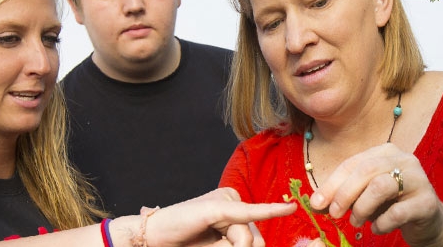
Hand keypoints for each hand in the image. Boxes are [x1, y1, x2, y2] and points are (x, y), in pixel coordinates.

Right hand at [145, 187, 295, 246]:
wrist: (153, 239)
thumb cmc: (185, 243)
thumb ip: (241, 243)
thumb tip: (261, 243)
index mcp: (233, 209)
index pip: (256, 237)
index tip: (258, 237)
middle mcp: (232, 199)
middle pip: (254, 238)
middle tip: (212, 246)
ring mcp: (225, 200)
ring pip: (246, 237)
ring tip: (207, 243)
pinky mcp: (217, 205)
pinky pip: (247, 214)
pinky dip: (269, 212)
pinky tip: (289, 207)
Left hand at [307, 143, 442, 245]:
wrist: (428, 222)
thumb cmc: (392, 205)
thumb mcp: (364, 197)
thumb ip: (342, 196)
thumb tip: (315, 203)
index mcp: (386, 152)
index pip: (353, 163)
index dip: (332, 183)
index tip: (317, 203)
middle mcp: (404, 160)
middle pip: (366, 171)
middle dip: (344, 194)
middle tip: (334, 214)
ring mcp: (418, 179)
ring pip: (381, 186)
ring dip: (362, 207)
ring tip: (356, 222)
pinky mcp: (427, 202)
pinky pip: (398, 212)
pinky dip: (382, 223)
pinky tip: (377, 229)